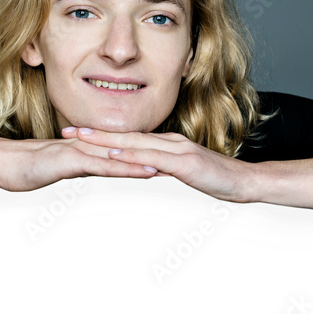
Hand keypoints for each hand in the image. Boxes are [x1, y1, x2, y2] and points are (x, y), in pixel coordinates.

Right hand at [0, 135, 158, 192]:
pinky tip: (141, 171)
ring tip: (170, 167)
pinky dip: (125, 167)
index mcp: (85, 149)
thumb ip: (76, 167)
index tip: (165, 162)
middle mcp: (87, 147)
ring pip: (120, 156)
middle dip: (151, 156)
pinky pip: (104, 165)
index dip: (143, 156)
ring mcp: (81, 152)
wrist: (2, 162)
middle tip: (177, 163)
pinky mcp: (73, 161)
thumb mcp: (57, 169)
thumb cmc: (25, 167)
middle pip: (126, 150)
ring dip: (145, 161)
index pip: (120, 152)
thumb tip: (90, 170)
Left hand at [60, 127, 257, 202]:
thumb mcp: (185, 173)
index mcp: (167, 145)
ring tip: (80, 138)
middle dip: (94, 133)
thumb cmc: (218, 179)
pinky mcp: (183, 162)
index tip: (77, 134)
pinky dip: (131, 155)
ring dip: (105, 140)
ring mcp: (176, 150)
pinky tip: (113, 154)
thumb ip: (165, 168)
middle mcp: (168, 142)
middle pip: (124, 136)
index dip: (102, 135)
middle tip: (67, 131)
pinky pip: (152, 158)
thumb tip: (146, 170)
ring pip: (133, 143)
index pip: (129, 138)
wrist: (245, 182)